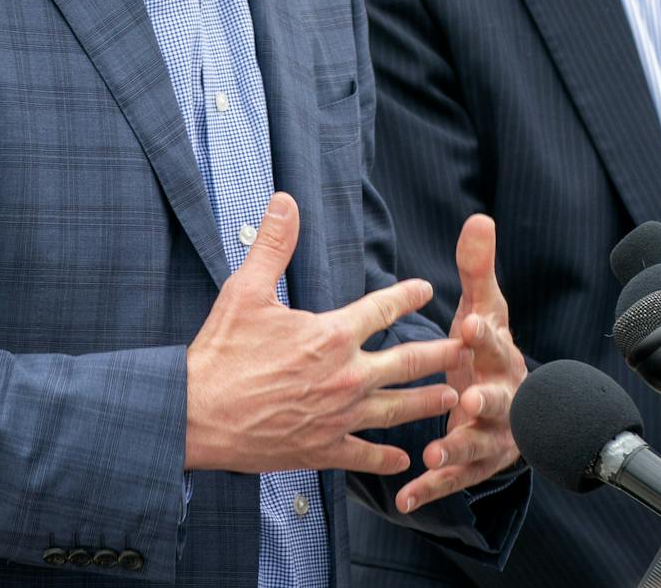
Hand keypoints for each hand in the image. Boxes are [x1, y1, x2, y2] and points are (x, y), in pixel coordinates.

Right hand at [186, 192, 465, 476]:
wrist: (196, 414)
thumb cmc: (221, 352)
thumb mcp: (246, 290)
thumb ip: (273, 245)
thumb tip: (285, 200)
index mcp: (331, 334)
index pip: (382, 309)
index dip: (407, 296)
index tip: (427, 289)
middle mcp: (344, 376)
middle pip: (406, 363)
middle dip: (439, 354)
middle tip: (464, 349)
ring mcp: (337, 417)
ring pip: (396, 409)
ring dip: (426, 402)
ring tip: (450, 397)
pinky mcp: (322, 450)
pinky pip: (364, 455)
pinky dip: (386, 459)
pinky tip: (403, 461)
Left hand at [396, 214, 525, 512]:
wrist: (515, 404)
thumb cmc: (487, 346)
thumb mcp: (484, 306)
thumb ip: (477, 267)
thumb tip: (478, 218)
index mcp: (500, 354)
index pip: (496, 339)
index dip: (485, 333)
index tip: (467, 324)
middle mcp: (504, 396)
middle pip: (499, 398)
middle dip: (486, 397)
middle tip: (468, 396)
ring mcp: (492, 434)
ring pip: (479, 444)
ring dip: (459, 446)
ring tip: (436, 448)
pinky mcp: (475, 465)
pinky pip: (454, 479)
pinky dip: (431, 488)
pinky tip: (406, 496)